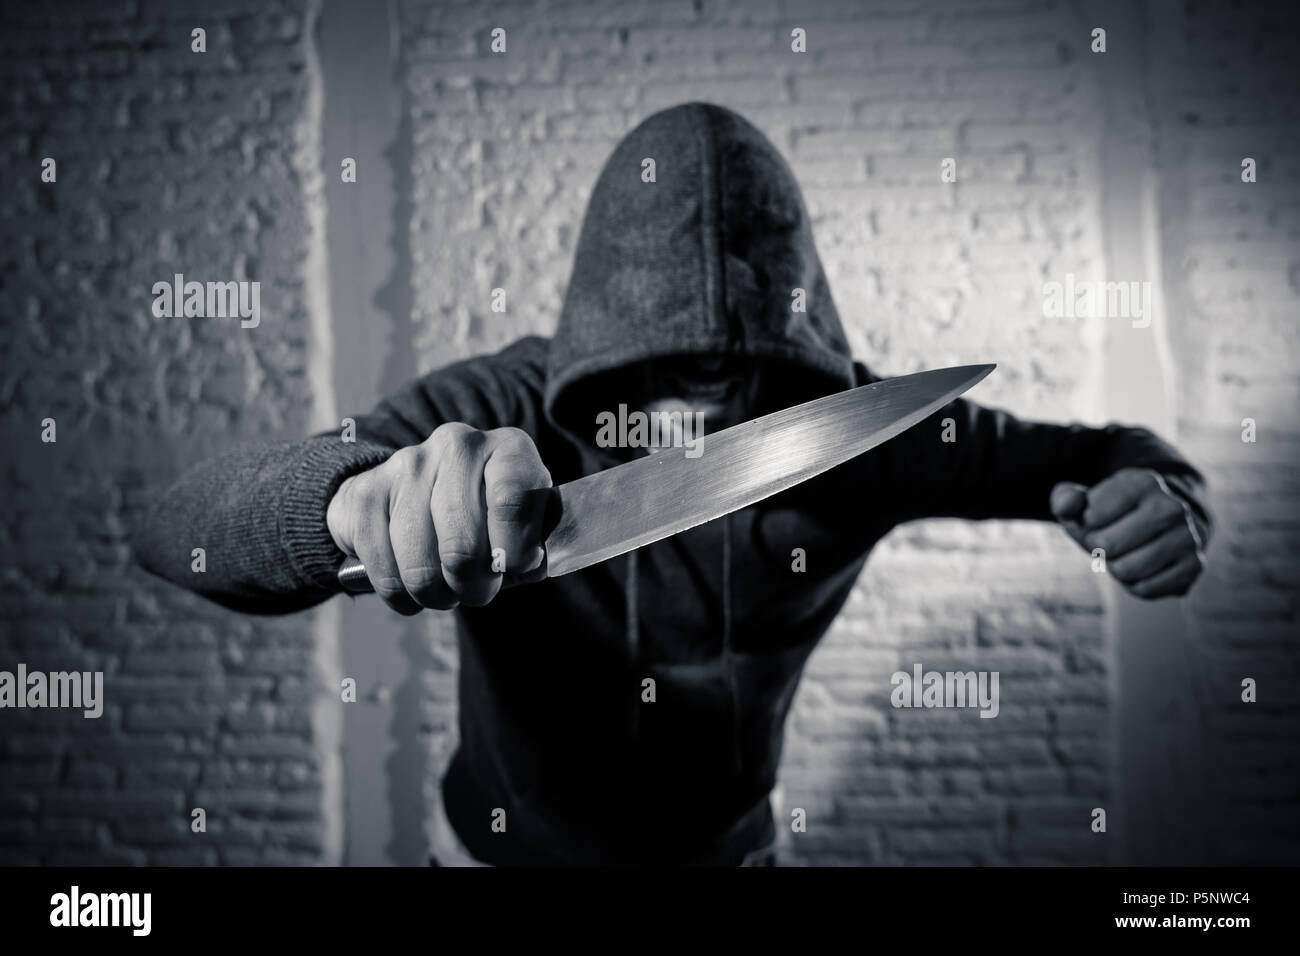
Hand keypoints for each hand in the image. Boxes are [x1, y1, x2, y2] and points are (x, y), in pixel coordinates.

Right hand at [326, 424, 551, 613]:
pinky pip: (383, 568)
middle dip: (471, 586)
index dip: (514, 550)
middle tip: (474, 591)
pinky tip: (410, 589)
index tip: (510, 570)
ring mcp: (407, 464)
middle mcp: (457, 446)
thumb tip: (520, 564)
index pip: (512, 500)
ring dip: (435, 594)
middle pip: (462, 545)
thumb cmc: (487, 520)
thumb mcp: (524, 526)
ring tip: (444, 591)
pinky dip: (399, 593)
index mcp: (507, 449)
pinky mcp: (366, 491)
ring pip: (420, 565)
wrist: (420, 495)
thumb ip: (531, 547)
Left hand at [1050, 468, 1206, 599]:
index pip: (1092, 518)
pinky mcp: (1195, 565)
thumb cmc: (1111, 514)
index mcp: (1142, 483)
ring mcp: (1188, 536)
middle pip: (1106, 546)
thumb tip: (1067, 506)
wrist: (1158, 526)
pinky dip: (1135, 584)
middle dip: (1099, 549)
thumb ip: (1065, 500)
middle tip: (1110, 541)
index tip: (1097, 520)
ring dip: (1116, 568)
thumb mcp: (1084, 502)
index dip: (1085, 526)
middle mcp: (1172, 507)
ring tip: (1126, 553)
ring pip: (1126, 571)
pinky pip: (1145, 589)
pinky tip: (1143, 568)